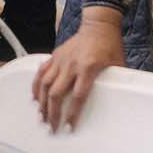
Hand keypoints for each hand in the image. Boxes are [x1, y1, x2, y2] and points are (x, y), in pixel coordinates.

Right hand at [32, 12, 124, 130]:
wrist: (99, 26)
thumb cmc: (110, 45)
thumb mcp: (116, 65)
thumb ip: (114, 83)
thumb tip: (117, 101)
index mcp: (88, 68)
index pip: (78, 96)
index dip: (72, 113)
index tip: (70, 126)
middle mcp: (71, 64)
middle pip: (56, 93)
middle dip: (52, 112)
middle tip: (52, 127)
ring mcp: (60, 60)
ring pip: (44, 84)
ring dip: (42, 102)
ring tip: (41, 116)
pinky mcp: (55, 56)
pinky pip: (41, 72)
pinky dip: (36, 86)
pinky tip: (35, 97)